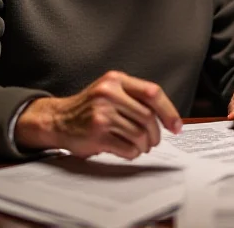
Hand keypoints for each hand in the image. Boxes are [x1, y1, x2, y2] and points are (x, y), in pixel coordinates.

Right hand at [14, 70, 182, 159]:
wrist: (57, 119)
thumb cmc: (90, 107)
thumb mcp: (110, 90)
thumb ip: (135, 97)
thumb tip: (168, 118)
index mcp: (116, 80)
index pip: (152, 92)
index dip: (168, 111)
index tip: (176, 126)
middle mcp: (109, 93)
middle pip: (148, 116)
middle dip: (156, 133)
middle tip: (155, 141)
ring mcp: (102, 113)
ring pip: (139, 134)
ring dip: (144, 145)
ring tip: (141, 147)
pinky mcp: (96, 134)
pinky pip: (127, 147)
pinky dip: (133, 153)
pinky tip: (130, 151)